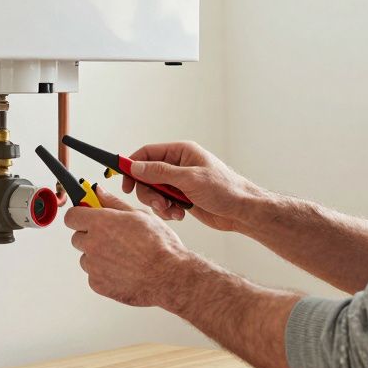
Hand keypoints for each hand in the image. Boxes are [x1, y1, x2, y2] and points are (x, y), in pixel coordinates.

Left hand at [65, 187, 206, 308]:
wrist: (169, 276)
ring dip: (97, 256)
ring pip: (86, 258)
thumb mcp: (139, 215)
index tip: (85, 217)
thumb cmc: (160, 246)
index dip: (79, 215)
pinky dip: (104, 273)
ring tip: (122, 256)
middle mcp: (93, 244)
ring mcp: (93, 266)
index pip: (71, 216)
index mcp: (100, 223)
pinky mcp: (97, 284)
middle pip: (77, 238)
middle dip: (90, 236)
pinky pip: (94, 275)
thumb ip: (113, 203)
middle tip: (112, 238)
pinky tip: (123, 270)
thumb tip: (98, 192)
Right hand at [122, 142, 261, 231]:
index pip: (147, 153)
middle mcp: (178, 165)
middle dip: (148, 192)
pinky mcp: (183, 198)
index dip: (133, 166)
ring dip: (159, 204)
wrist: (242, 211)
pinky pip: (164, 203)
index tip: (125, 183)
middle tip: (158, 204)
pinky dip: (168, 211)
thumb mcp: (189, 179)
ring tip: (173, 211)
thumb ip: (160, 172)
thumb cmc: (224, 189)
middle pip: (147, 176)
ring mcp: (180, 182)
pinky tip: (181, 215)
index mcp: (181, 152)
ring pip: (154, 192)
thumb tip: (135, 167)